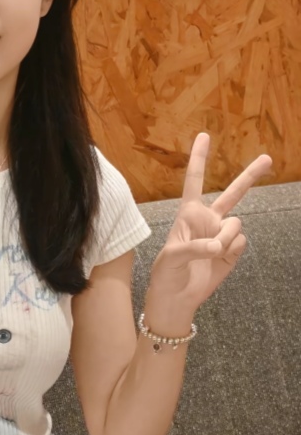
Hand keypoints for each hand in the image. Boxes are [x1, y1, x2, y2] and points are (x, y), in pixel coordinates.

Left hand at [146, 133, 271, 325]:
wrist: (177, 299)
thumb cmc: (166, 274)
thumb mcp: (171, 258)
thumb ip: (194, 247)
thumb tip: (218, 246)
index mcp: (188, 213)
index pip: (194, 180)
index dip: (199, 158)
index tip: (204, 135)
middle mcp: (208, 219)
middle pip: (233, 193)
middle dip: (251, 176)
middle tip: (269, 158)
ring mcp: (222, 235)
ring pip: (237, 224)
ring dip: (225, 239)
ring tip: (210, 253)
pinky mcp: (233, 251)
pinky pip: (240, 242)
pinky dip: (231, 251)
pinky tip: (218, 260)